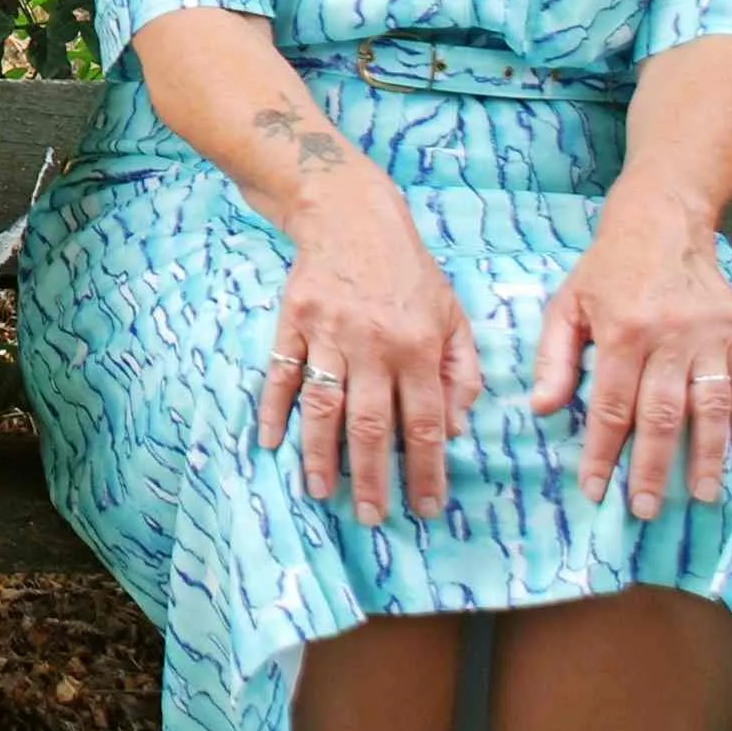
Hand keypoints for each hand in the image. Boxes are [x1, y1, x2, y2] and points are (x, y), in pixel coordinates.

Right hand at [257, 164, 484, 522]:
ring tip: (322, 493)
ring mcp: (327, 334)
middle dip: (373, 478)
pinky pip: (280, 373)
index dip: (427, 470)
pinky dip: (272, 408)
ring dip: (321, 455)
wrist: (348, 213)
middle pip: (372, 425)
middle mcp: (373, 345)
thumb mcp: (453, 314)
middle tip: (372, 517)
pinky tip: (270, 441)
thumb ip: (461, 371)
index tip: (427, 508)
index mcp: (418, 346)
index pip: (426, 423)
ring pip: (323, 407)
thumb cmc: (408, 270)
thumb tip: (457, 428)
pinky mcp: (292, 322)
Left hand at [532, 185, 731, 517]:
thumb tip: (543, 410)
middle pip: (662, 415)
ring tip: (705, 497)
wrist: (663, 222)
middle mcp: (669, 338)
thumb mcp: (568, 304)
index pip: (610, 406)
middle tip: (647, 509)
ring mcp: (710, 337)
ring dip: (708, 456)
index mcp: (622, 332)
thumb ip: (555, 358)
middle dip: (654, 468)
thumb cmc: (607, 269)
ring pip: (710, 407)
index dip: (602, 452)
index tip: (595, 490)